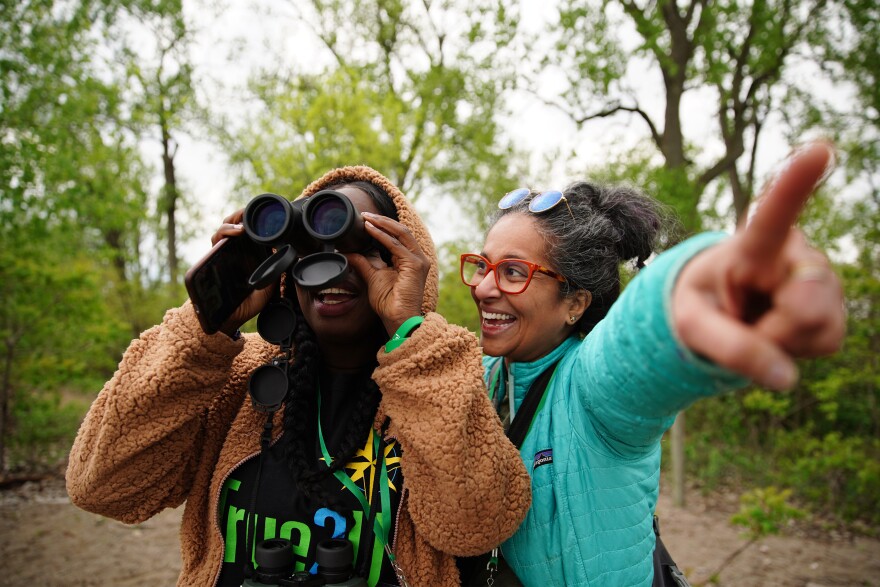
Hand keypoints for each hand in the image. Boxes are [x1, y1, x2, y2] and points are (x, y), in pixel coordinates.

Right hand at [210, 210, 276, 336]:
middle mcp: (234, 252)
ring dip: (235, 222)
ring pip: (225, 229)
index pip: (249, 233)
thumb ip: (274, 271)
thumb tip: (283, 254)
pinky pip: (216, 241)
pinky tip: (236, 231)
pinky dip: (225, 233)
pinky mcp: (214, 258)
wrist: (231, 319)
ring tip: (245, 223)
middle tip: (251, 214)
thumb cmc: (249, 303)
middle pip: (235, 226)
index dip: (253, 222)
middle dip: (242, 216)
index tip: (264, 217)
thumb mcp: (268, 286)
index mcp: (248, 255)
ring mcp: (223, 254)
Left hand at [345, 212, 430, 334]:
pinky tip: (369, 229)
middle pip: (400, 230)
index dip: (382, 226)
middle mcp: (417, 257)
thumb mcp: (372, 276)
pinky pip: (396, 245)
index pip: (397, 236)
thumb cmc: (388, 302)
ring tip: (366, 218)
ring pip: (400, 233)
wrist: (397, 318)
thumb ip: (363, 262)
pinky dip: (382, 235)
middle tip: (364, 214)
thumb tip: (348, 251)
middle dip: (382, 220)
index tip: (365, 220)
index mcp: (409, 259)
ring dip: (382, 223)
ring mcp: (418, 260)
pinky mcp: (415, 265)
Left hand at [672, 140, 844, 389]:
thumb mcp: (691, 326)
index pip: (773, 215)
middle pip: (805, 306)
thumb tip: (786, 378)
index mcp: (752, 244)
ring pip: (819, 328)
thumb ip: (729, 348)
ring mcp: (823, 277)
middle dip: (771, 332)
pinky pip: (826, 343)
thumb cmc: (698, 304)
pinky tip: (778, 330)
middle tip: (742, 320)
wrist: (718, 310)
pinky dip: (796, 350)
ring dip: (782, 341)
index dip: (795, 183)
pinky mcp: (836, 305)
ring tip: (758, 321)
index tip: (819, 148)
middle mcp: (798, 251)